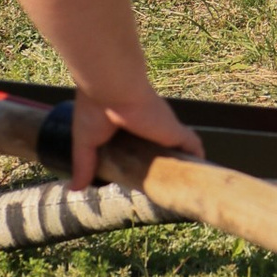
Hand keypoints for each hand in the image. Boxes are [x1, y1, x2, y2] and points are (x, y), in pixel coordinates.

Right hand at [76, 75, 204, 190]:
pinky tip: (202, 177)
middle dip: (160, 165)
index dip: (137, 160)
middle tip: (159, 187)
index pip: (135, 146)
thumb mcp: (85, 142)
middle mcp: (147, 127)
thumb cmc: (94, 109)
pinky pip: (193, 146)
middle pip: (158, 149)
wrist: (112, 87)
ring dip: (181, 164)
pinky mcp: (175, 131)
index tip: (135, 177)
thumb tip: (74, 189)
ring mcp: (162, 129)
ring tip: (183, 186)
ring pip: (178, 149)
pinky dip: (198, 159)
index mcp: (125, 127)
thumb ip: (83, 165)